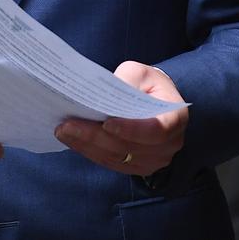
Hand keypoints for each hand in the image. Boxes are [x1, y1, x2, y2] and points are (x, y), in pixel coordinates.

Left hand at [55, 61, 187, 175]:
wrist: (154, 98)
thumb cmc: (146, 83)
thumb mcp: (138, 73)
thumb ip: (124, 83)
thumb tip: (100, 96)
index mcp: (175, 117)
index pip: (156, 129)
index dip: (131, 129)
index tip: (106, 123)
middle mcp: (170, 144)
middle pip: (130, 147)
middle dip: (95, 136)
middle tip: (67, 125)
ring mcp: (155, 160)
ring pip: (117, 157)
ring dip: (87, 145)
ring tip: (63, 131)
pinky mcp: (137, 166)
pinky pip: (111, 162)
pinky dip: (90, 151)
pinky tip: (72, 140)